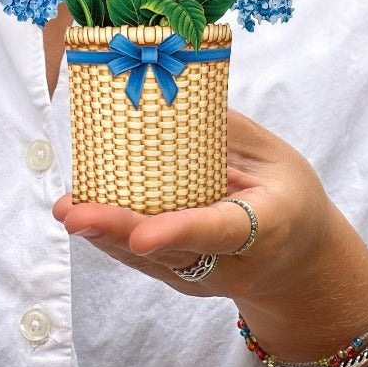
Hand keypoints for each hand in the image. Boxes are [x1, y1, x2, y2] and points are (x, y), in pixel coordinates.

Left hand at [52, 106, 333, 308]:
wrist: (301, 261)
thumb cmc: (286, 194)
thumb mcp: (273, 157)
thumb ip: (225, 131)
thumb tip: (169, 88)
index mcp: (265, 227)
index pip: (217, 231)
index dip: (178, 231)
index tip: (141, 237)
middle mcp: (232, 263)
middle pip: (171, 252)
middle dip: (120, 232)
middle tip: (75, 215)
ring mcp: (205, 277)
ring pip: (151, 260)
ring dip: (105, 236)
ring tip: (67, 210)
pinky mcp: (184, 278)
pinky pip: (144, 259)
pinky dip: (111, 237)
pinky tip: (81, 214)